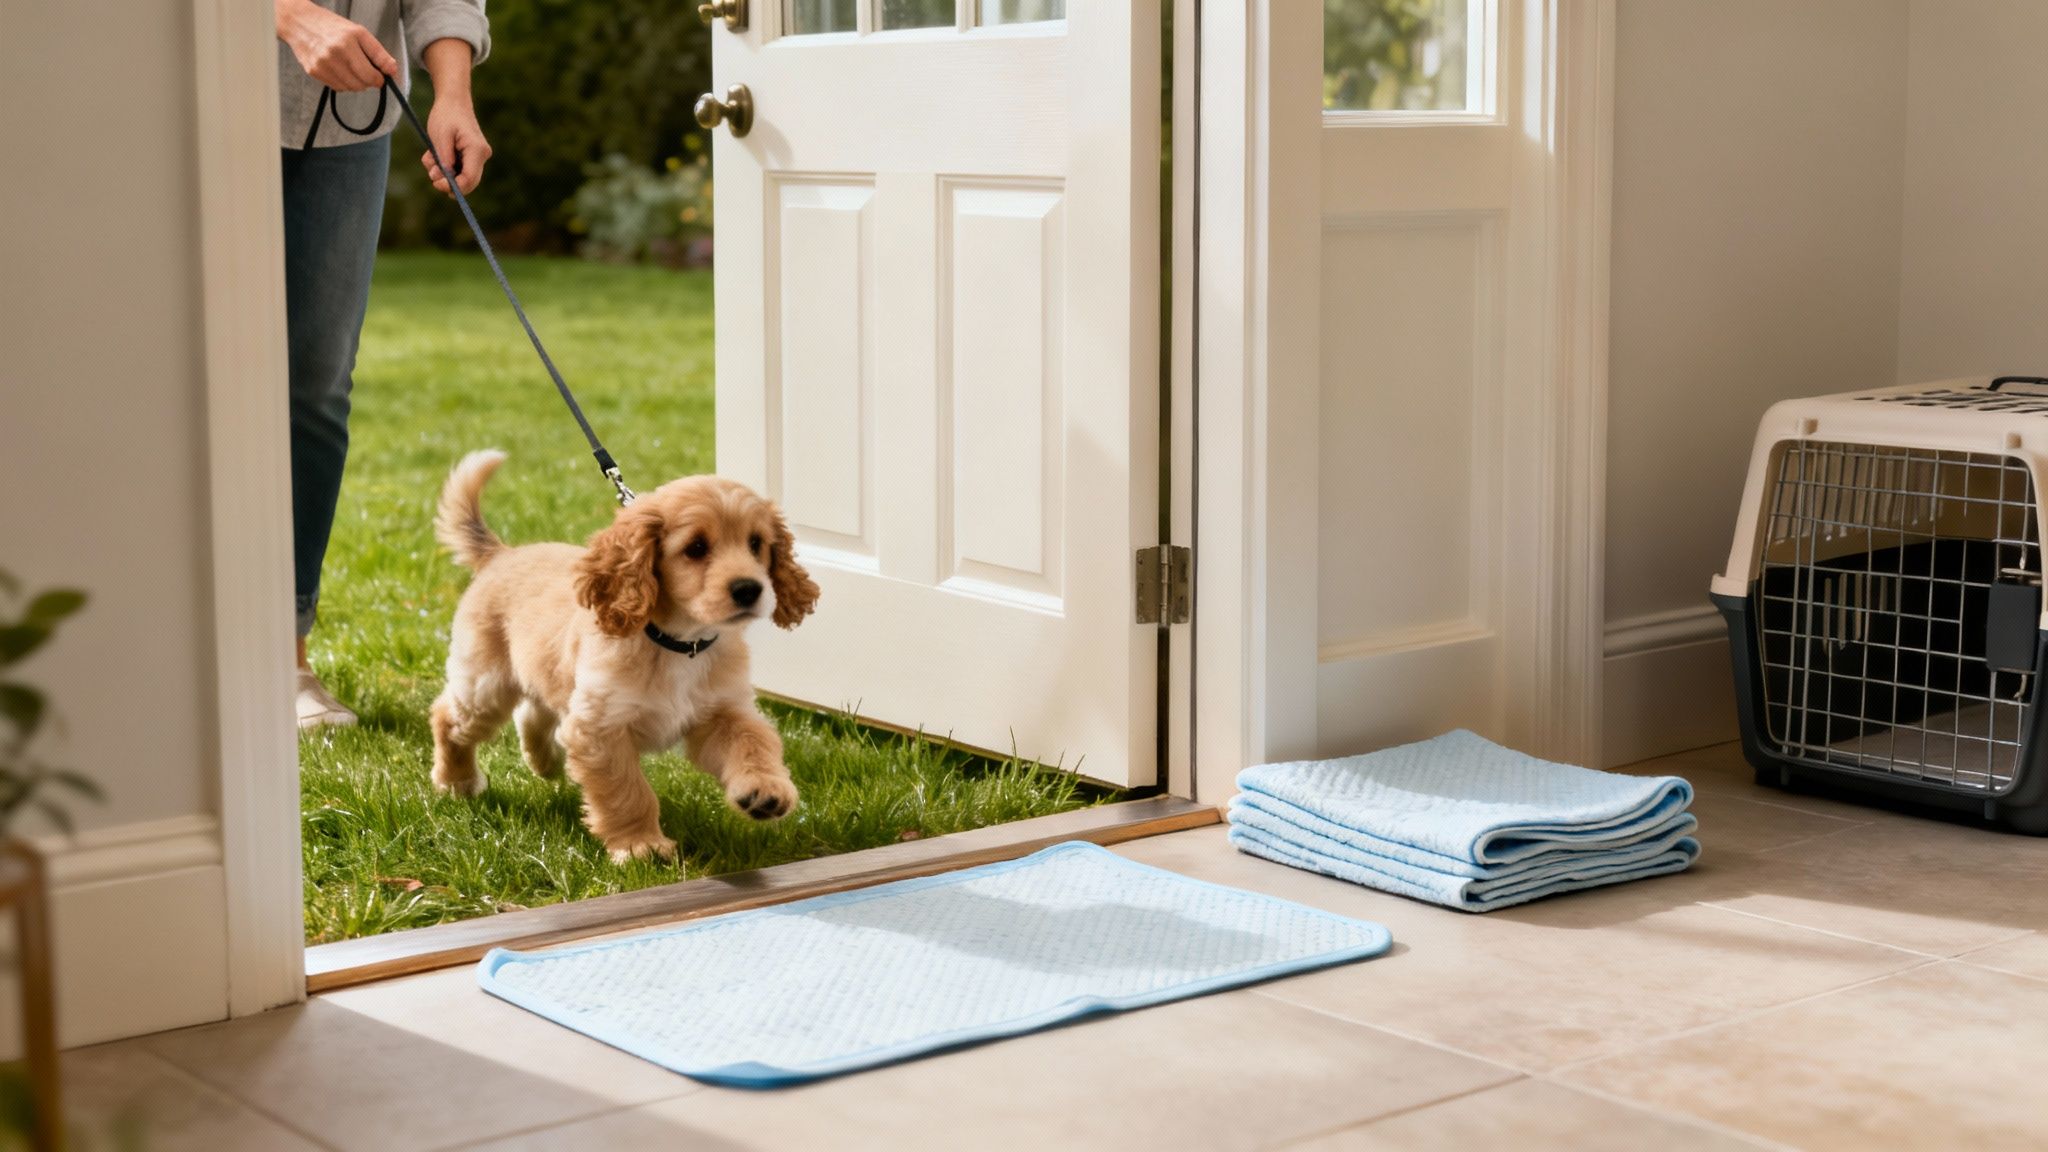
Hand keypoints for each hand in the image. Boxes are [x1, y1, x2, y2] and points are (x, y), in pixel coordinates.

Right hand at [275, 0, 395, 91]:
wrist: (300, 22)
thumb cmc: (332, 27)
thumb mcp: (359, 33)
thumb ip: (378, 53)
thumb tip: (392, 71)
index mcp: (348, 42)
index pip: (370, 75)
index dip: (379, 79)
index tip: (379, 76)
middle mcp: (334, 54)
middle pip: (361, 84)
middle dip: (368, 81)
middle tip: (364, 70)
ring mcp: (322, 64)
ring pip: (349, 88)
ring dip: (355, 83)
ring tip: (349, 67)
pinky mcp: (313, 72)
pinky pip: (336, 87)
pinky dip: (342, 82)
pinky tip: (338, 69)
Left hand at [422, 99, 490, 196]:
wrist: (453, 100)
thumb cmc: (446, 115)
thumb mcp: (440, 136)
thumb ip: (444, 158)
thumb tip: (446, 178)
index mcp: (477, 150)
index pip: (469, 179)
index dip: (454, 187)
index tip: (437, 184)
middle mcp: (481, 156)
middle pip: (469, 182)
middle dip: (448, 182)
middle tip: (431, 173)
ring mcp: (478, 157)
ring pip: (461, 177)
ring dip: (442, 173)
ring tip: (430, 157)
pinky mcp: (471, 157)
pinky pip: (458, 170)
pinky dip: (444, 166)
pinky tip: (434, 154)